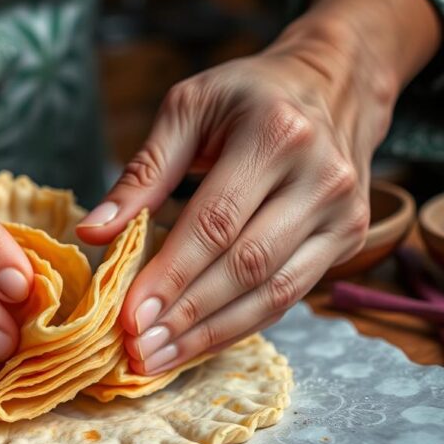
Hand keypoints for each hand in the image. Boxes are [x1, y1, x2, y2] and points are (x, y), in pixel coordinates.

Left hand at [77, 43, 386, 374]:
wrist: (334, 84)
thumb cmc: (248, 94)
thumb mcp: (188, 108)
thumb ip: (142, 172)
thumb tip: (93, 233)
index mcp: (276, 134)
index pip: (216, 221)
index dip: (171, 274)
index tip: (128, 316)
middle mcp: (322, 176)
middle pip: (246, 265)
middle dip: (186, 315)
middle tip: (137, 349)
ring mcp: (345, 212)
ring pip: (273, 293)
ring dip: (211, 334)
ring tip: (159, 358)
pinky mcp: (350, 238)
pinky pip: (289, 296)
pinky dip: (240, 326)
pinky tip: (198, 344)